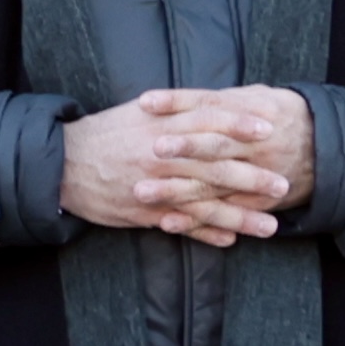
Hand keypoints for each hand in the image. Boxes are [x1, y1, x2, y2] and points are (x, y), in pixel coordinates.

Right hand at [58, 86, 298, 245]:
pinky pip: (179, 226)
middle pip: (214, 168)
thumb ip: (180, 111)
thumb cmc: (108, 134)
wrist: (60, 164)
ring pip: (203, 204)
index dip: (239, 124)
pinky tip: (231, 240)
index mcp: (161, 127)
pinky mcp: (142, 212)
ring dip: (239, 217)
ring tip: (271, 227)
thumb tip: (223, 104)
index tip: (269, 129)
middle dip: (252, 179)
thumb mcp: (141, 114)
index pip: (207, 122)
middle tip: (284, 186)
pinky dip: (204, 234)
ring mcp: (153, 188)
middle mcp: (160, 157)